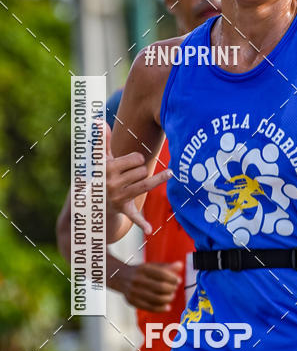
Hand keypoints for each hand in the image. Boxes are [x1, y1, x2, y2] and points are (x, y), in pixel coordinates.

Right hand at [104, 121, 171, 235]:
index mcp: (107, 168)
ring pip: (146, 184)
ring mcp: (118, 197)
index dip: (136, 160)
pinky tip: (149, 230)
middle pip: (143, 170)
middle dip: (139, 171)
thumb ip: (102, 140)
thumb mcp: (102, 159)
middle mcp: (112, 183)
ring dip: (148, 181)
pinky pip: (135, 216)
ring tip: (136, 182)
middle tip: (127, 176)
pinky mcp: (124, 210)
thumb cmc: (102, 176)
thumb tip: (98, 121)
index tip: (129, 163)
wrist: (93, 202)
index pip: (136, 159)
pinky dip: (142, 223)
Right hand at [115, 261, 183, 312]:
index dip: (173, 278)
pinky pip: (149, 307)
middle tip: (175, 289)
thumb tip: (180, 265)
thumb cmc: (140, 271)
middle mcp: (136, 280)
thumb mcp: (151, 266)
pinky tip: (167, 307)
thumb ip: (166, 266)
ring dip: (167, 299)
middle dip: (171, 289)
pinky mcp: (132, 301)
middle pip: (160, 287)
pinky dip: (160, 308)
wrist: (119, 277)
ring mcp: (133, 292)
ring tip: (172, 296)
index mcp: (143, 269)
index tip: (178, 281)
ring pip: (155, 299)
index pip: (162, 274)